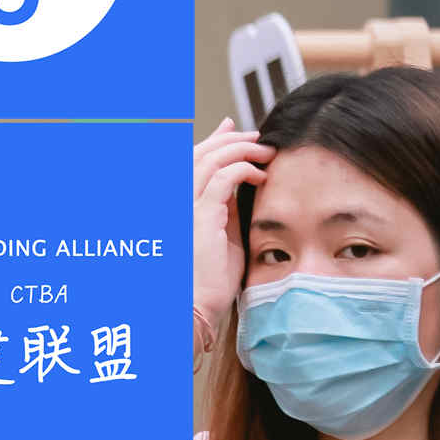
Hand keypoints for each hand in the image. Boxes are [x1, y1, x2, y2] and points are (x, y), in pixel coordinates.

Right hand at [193, 118, 273, 345]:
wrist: (196, 309)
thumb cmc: (208, 282)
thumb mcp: (220, 235)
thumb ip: (226, 208)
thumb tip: (242, 182)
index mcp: (177, 207)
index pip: (190, 162)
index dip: (211, 141)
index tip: (233, 130)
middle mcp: (174, 203)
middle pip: (197, 154)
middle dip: (229, 139)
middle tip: (256, 137)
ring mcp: (183, 208)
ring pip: (210, 159)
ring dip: (241, 150)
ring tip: (265, 152)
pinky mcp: (199, 216)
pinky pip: (224, 178)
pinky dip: (245, 169)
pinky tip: (261, 175)